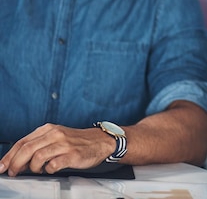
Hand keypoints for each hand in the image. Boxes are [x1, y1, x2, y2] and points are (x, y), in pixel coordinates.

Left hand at [0, 123, 114, 175]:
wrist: (100, 141)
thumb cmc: (76, 141)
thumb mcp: (56, 137)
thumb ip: (38, 145)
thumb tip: (18, 161)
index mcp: (48, 129)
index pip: (22, 142)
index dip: (9, 156)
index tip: (2, 166)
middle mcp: (55, 134)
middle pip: (27, 149)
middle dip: (15, 164)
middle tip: (13, 172)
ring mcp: (64, 144)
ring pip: (37, 158)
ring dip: (33, 168)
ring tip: (38, 170)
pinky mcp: (72, 155)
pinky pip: (53, 165)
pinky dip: (48, 170)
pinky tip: (51, 169)